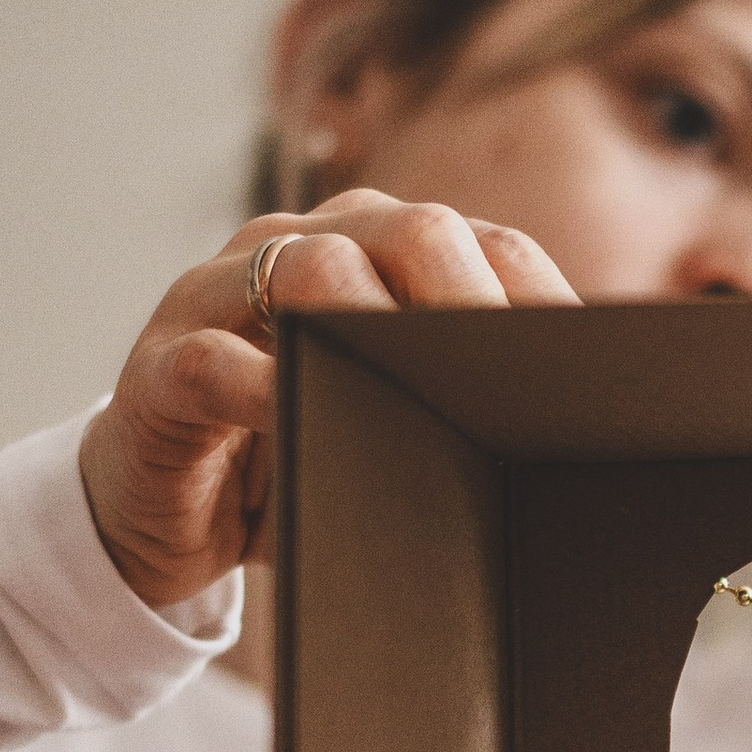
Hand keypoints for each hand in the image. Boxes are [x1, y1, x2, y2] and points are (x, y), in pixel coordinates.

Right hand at [76, 193, 577, 612]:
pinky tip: (316, 431)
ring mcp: (219, 296)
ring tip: (432, 391)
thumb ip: (467, 402)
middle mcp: (298, 246)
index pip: (479, 242)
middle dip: (474, 301)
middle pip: (409, 231)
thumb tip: (587, 431)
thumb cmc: (303, 457)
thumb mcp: (395, 423)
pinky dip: (270, 395)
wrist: (165, 520)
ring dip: (377, 325)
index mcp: (371, 248)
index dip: (541, 299)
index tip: (591, 372)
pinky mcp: (160, 366)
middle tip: (521, 384)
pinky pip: (217, 363)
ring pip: (310, 270)